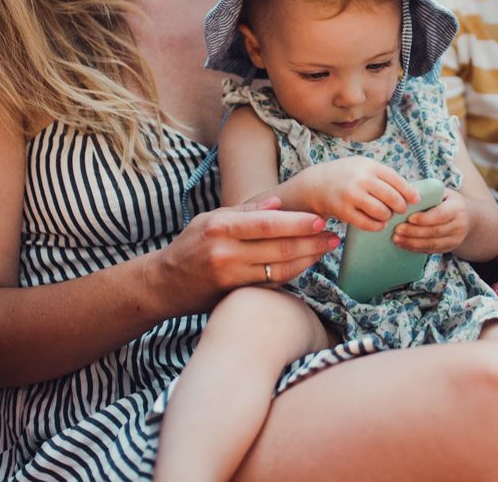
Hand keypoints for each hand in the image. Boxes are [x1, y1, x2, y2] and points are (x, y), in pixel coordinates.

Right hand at [149, 196, 338, 315]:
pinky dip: (292, 273)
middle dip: (312, 242)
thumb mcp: (211, 219)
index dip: (298, 223)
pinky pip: (271, 283)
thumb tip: (279, 203)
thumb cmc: (190, 245)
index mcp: (222, 226)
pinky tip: (307, 264)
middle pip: (279, 248)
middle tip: (334, 237)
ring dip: (308, 259)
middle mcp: (226, 252)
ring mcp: (231, 276)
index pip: (268, 224)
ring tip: (326, 249)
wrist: (163, 284)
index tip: (321, 221)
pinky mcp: (235, 294)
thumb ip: (245, 211)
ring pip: (280, 269)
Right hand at [301, 157, 418, 229]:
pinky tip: (378, 224)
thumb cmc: (346, 176)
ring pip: (382, 212)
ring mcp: (351, 195)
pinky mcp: (343, 210)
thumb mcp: (363, 166)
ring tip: (386, 215)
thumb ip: (383, 175)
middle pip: (392, 198)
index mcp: (369, 165)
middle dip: (400, 207)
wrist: (316, 183)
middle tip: (399, 210)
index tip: (415, 200)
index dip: (409, 192)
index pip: (397, 180)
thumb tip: (410, 192)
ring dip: (388, 216)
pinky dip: (377, 226)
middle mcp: (361, 179)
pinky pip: (368, 223)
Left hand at [392, 189, 469, 253]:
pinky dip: (415, 248)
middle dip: (414, 232)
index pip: (440, 215)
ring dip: (412, 242)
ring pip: (432, 244)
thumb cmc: (448, 201)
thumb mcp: (443, 192)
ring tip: (396, 238)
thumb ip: (428, 193)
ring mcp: (455, 239)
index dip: (424, 218)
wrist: (468, 217)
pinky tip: (403, 244)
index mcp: (457, 208)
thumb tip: (405, 195)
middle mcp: (459, 226)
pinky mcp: (449, 248)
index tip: (409, 218)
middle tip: (397, 229)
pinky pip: (431, 250)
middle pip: (435, 231)